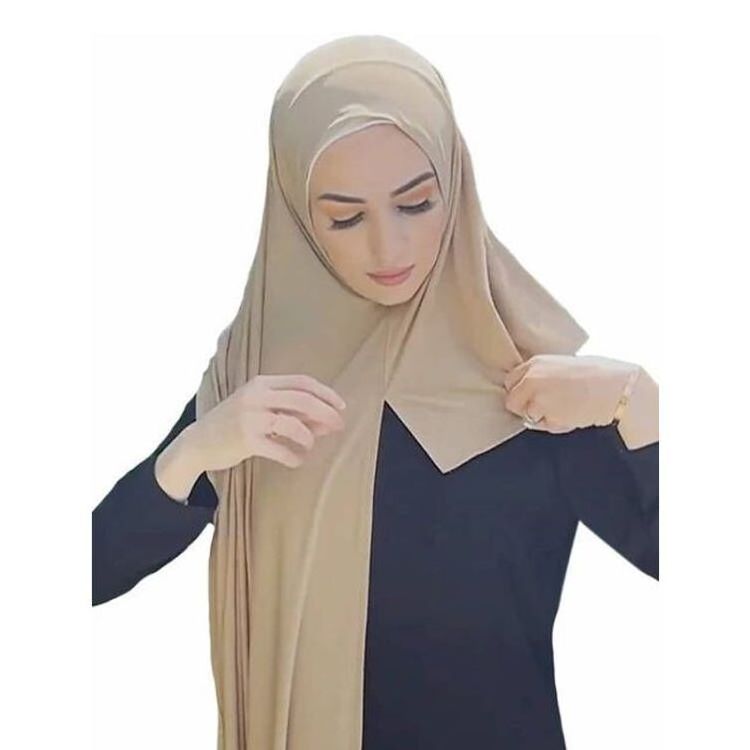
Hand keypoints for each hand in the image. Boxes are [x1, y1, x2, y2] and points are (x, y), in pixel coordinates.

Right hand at [190, 373, 346, 469]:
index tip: (341, 406)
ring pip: (293, 424)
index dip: (326, 393)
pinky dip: (294, 456)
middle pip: (303, 399)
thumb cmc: (235, 423)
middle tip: (339, 426)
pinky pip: (280, 449)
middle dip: (326, 413)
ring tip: (310, 445)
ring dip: (309, 437)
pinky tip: (297, 460)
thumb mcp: (260, 408)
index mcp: (261, 383)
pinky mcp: (245, 440)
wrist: (198, 442)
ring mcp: (250, 418)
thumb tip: (326, 420)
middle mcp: (256, 396)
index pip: (302, 382)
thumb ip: (290, 410)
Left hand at [502, 354, 639, 433]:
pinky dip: (555, 425)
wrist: (615, 388)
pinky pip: (543, 426)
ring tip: (566, 410)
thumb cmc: (598, 376)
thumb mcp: (564, 366)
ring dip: (543, 418)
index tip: (533, 398)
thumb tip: (532, 391)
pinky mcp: (543, 412)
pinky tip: (572, 416)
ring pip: (527, 416)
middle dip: (526, 408)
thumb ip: (544, 376)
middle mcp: (530, 377)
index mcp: (536, 362)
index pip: (511, 381)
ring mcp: (534, 395)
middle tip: (548, 408)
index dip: (521, 393)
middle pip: (512, 401)